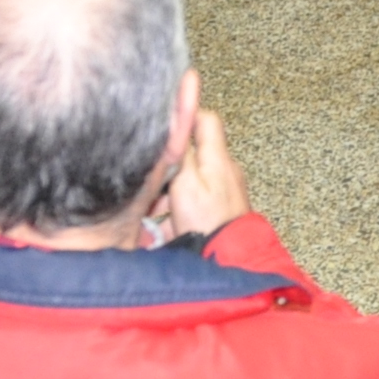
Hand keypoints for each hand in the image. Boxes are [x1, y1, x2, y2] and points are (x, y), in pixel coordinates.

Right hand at [161, 109, 252, 238]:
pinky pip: (196, 202)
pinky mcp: (221, 211)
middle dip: (168, 166)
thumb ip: (179, 153)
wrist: (228, 261)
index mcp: (218, 158)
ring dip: (169, 193)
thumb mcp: (185, 184)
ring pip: (191, 180)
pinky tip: (162, 228)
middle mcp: (225, 171)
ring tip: (152, 213)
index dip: (184, 117)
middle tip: (150, 182)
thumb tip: (175, 122)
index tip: (162, 126)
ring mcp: (224, 192)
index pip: (206, 119)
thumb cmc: (207, 223)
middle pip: (193, 154)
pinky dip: (178, 210)